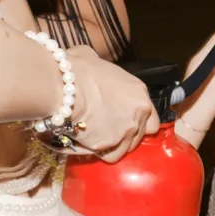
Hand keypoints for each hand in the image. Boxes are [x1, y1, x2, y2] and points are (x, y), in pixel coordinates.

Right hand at [64, 46, 159, 162]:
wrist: (64, 88)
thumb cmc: (75, 69)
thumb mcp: (93, 59)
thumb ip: (99, 67)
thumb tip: (89, 63)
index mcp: (139, 91)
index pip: (151, 115)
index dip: (138, 120)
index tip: (124, 121)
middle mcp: (139, 112)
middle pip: (141, 134)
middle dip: (127, 134)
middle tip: (109, 131)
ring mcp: (127, 130)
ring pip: (126, 147)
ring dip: (113, 145)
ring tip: (96, 138)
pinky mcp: (111, 144)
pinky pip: (110, 156)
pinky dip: (101, 153)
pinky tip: (90, 145)